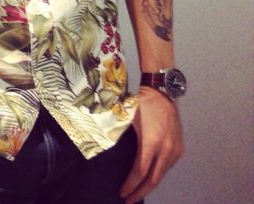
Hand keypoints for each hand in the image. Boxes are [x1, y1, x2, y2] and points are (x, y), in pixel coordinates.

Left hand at [119, 87, 183, 203]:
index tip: (122, 193)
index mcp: (152, 142)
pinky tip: (148, 178)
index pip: (140, 171)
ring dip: (149, 184)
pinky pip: (167, 167)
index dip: (131, 185)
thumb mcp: (128, 116)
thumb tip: (105, 145)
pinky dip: (157, 175)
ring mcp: (175, 150)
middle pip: (153, 179)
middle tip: (128, 200)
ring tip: (136, 191)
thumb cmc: (142, 101)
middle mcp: (167, 149)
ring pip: (161, 174)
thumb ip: (120, 133)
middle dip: (140, 192)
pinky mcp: (179, 149)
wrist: (163, 91)